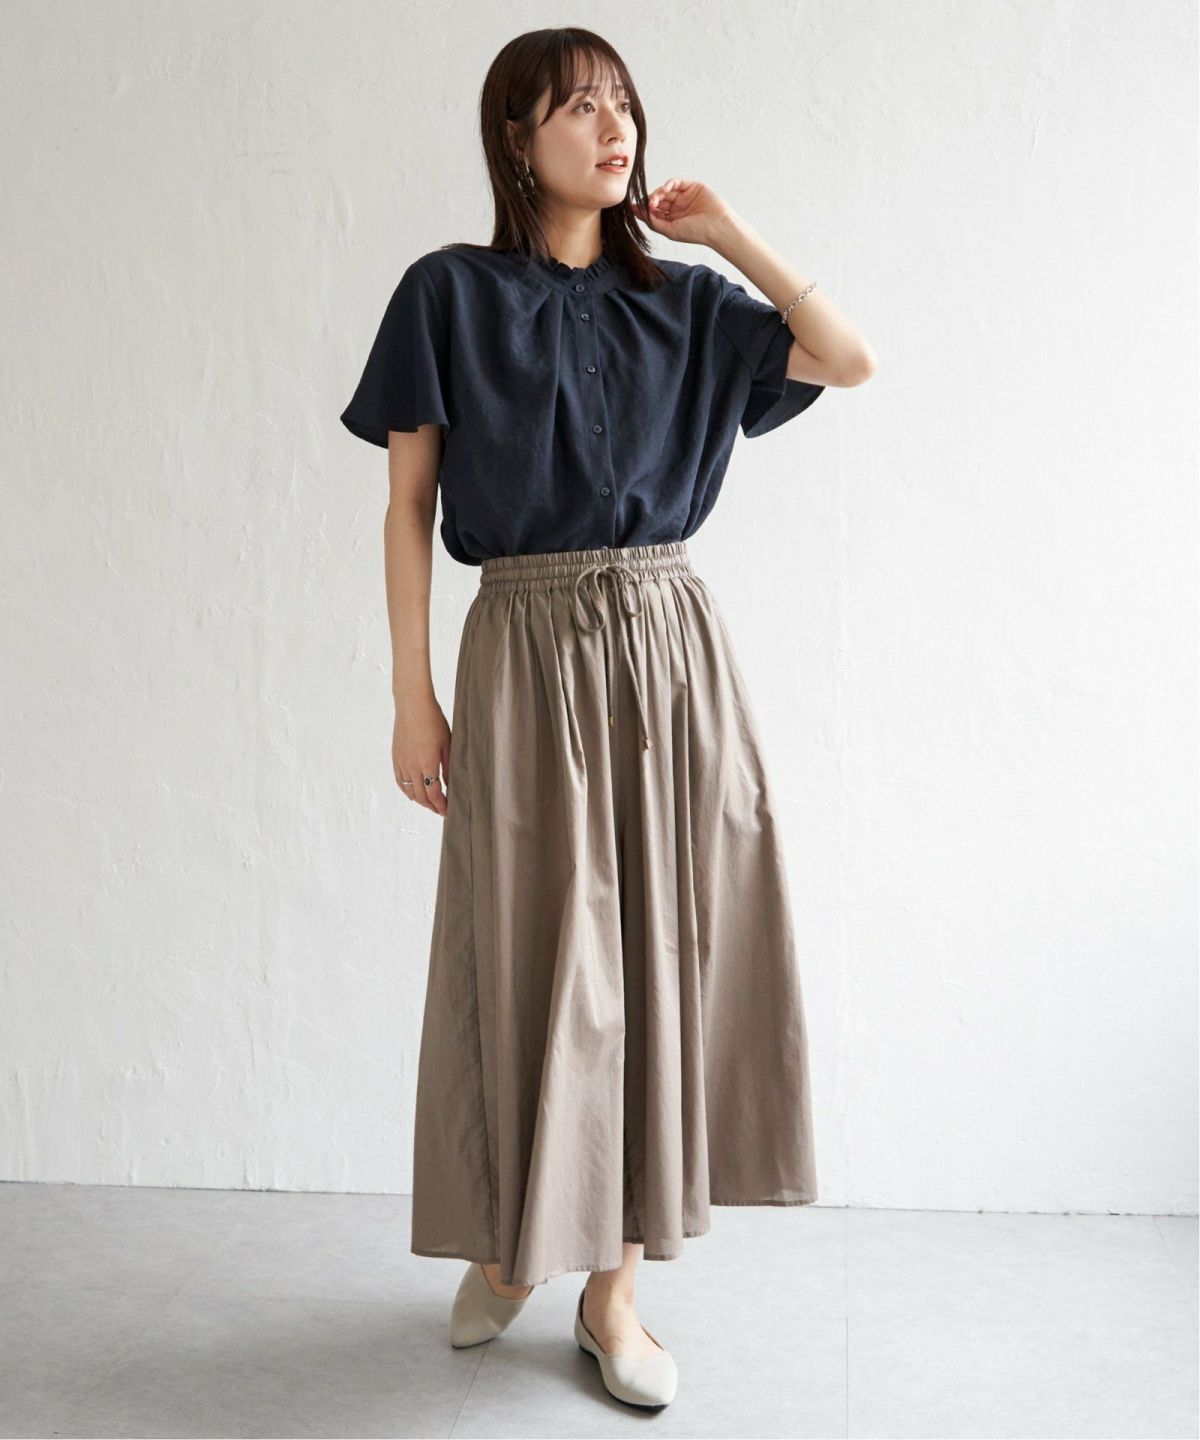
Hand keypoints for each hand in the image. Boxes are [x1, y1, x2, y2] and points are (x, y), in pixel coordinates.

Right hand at [392, 693, 450, 816]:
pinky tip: (414, 793)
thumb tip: (451, 786)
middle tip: (442, 810)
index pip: (433, 794)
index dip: (441, 806)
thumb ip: (449, 767)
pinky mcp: (395, 758)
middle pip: (421, 797)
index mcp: (427, 763)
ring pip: (409, 791)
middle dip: (432, 807)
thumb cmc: (433, 721)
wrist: (412, 704)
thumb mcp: (447, 744)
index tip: (449, 811)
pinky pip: (400, 782)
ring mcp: (401, 763)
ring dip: (420, 801)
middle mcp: (411, 766)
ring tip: (431, 803)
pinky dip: (407, 791)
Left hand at [631, 178, 736, 246]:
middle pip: (657, 201)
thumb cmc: (696, 232)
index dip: (643, 209)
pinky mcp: (691, 187)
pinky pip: (675, 183)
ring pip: (665, 191)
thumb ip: (655, 223)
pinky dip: (668, 185)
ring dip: (657, 194)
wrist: (716, 226)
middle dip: (649, 201)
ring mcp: (684, 197)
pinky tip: (663, 190)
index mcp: (672, 220)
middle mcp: (677, 208)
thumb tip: (641, 214)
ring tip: (653, 201)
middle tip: (644, 204)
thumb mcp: (671, 231)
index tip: (631, 207)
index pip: (654, 212)